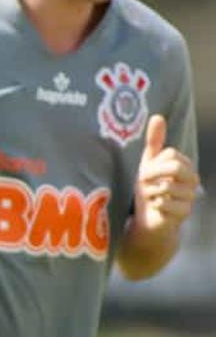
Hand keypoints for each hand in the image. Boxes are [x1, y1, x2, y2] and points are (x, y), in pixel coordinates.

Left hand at [132, 114, 198, 237]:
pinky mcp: (185, 213)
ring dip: (150, 192)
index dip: (153, 164)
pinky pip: (166, 203)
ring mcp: (191, 196)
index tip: (145, 173)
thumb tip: (157, 116)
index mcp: (184, 165)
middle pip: (175, 167)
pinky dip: (154, 204)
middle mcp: (192, 179)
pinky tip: (155, 207)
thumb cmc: (148, 189)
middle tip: (144, 184)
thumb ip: (154, 141)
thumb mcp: (147, 163)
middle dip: (152, 175)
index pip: (171, 154)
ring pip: (167, 186)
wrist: (147, 219)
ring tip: (150, 197)